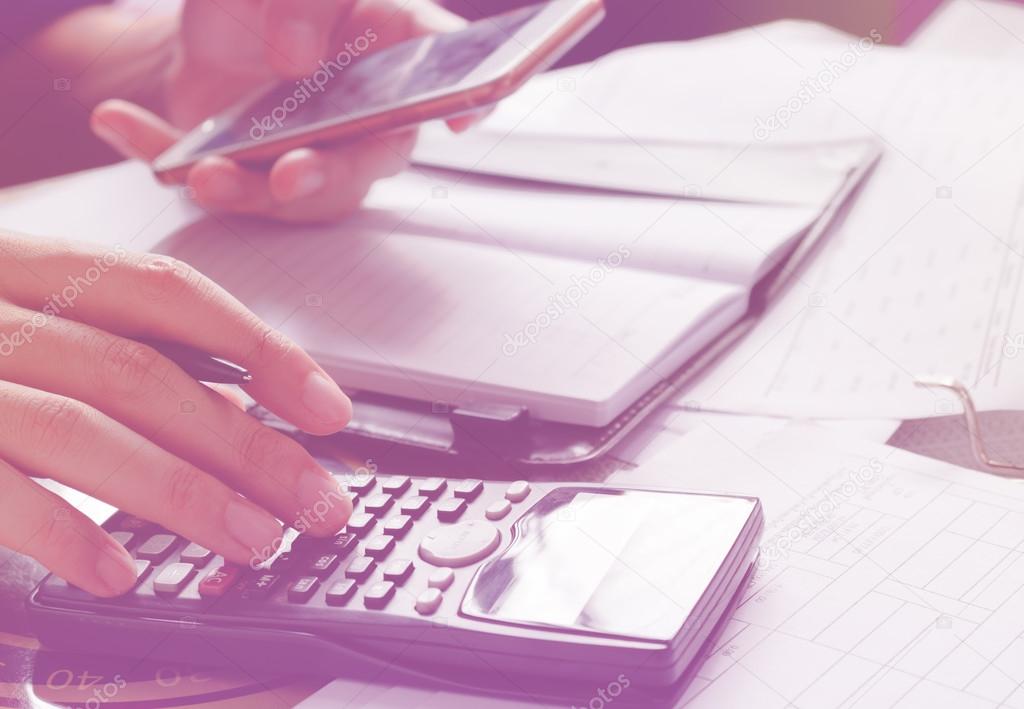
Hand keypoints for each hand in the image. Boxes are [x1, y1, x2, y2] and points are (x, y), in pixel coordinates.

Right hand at [0, 233, 354, 595]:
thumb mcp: (16, 304)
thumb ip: (104, 339)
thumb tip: (229, 397)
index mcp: (25, 261)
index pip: (170, 294)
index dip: (260, 349)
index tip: (328, 408)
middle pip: (146, 371)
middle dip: (246, 442)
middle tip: (316, 500)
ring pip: (83, 426)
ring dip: (179, 492)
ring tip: (251, 540)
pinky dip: (58, 530)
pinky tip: (116, 574)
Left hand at [90, 0, 466, 221]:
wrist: (209, 29)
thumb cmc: (266, 0)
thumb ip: (303, 0)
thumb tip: (299, 58)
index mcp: (391, 48)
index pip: (443, 70)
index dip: (465, 96)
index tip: (465, 114)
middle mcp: (363, 112)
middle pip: (366, 159)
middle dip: (328, 175)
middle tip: (292, 174)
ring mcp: (315, 150)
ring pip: (298, 194)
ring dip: (247, 190)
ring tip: (199, 172)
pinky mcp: (259, 172)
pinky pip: (221, 183)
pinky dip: (164, 159)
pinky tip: (116, 120)